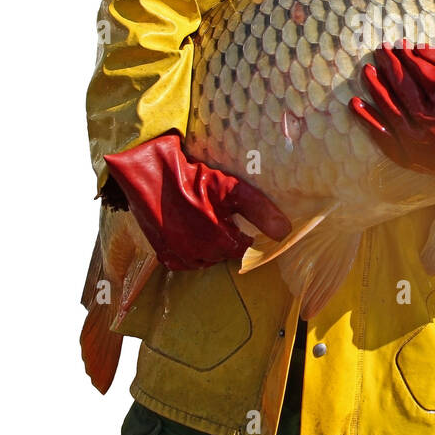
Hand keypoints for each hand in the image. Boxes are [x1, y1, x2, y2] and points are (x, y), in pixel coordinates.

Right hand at [102, 134, 290, 270]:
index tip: (245, 224)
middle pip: (224, 254)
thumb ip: (260, 211)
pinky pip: (184, 260)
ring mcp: (178, 256)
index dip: (248, 236)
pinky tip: (190, 231)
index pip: (245, 250)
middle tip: (223, 216)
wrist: (149, 173)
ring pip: (204, 259)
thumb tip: (285, 232)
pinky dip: (189, 250)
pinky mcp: (162, 254)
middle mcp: (198, 254)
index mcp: (219, 241)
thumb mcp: (231, 189)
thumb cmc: (192, 178)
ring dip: (209, 245)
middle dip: (227, 238)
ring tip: (206, 221)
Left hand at [350, 39, 434, 198]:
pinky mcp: (413, 158)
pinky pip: (384, 137)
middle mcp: (428, 120)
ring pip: (388, 108)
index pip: (417, 70)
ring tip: (367, 71)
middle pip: (400, 86)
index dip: (406, 55)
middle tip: (380, 51)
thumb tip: (422, 49)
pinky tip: (357, 105)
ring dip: (375, 87)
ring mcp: (417, 141)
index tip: (399, 45)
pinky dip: (369, 121)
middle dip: (389, 65)